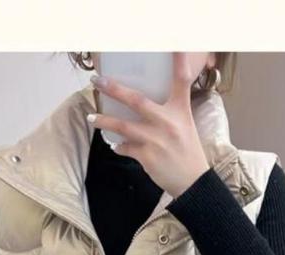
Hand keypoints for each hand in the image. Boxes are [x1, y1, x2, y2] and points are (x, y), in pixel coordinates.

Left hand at [86, 53, 210, 198]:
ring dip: (104, 121)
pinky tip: (115, 145)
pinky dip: (119, 146)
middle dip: (114, 89)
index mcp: (180, 111)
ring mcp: (156, 139)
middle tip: (97, 81)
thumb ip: (170, 112)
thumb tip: (144, 105)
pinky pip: (125, 148)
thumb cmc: (188, 152)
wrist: (193, 182)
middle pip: (137, 100)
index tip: (174, 44)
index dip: (178, 61)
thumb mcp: (185, 125)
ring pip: (123, 126)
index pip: (181, 80)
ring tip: (91, 118)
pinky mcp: (147, 156)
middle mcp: (167, 122)